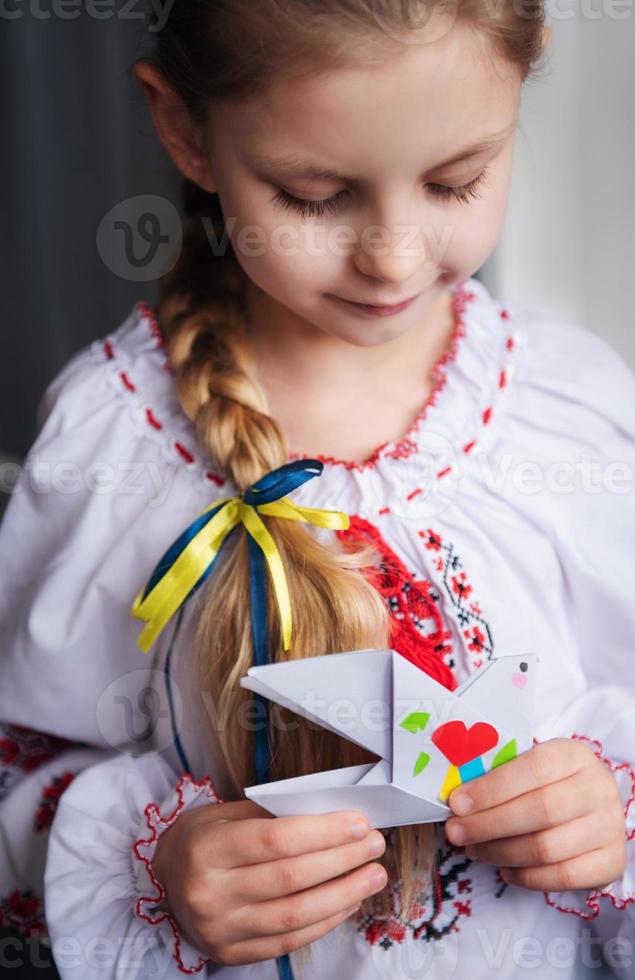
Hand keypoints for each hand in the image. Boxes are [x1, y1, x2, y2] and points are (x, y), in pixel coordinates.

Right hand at [151, 799, 386, 965]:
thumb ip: (278, 817)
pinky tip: (348, 901)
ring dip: (343, 894)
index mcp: (208, 849)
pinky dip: (324, 921)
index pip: (276, 840)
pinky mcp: (232, 953)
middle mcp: (210, 893)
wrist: (167, 878)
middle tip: (375, 845)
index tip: (359, 823)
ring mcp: (221, 929)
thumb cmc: (207, 838)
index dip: (323, 832)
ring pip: (294, 915)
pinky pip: (288, 940)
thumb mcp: (231, 814)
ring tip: (373, 875)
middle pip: (290, 878)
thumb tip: (338, 821)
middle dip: (342, 860)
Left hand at [445, 737, 626, 891]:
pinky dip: (526, 877)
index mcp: (574, 755)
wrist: (592, 806)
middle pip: (540, 811)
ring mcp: (609, 827)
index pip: (533, 769)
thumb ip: (499, 776)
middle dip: (489, 824)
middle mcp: (598, 788)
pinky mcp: (612, 862)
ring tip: (474, 850)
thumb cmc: (549, 782)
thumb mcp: (529, 765)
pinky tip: (504, 869)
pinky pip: (563, 877)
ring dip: (501, 853)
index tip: (457, 803)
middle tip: (456, 832)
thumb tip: (458, 799)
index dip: (492, 789)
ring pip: (547, 848)